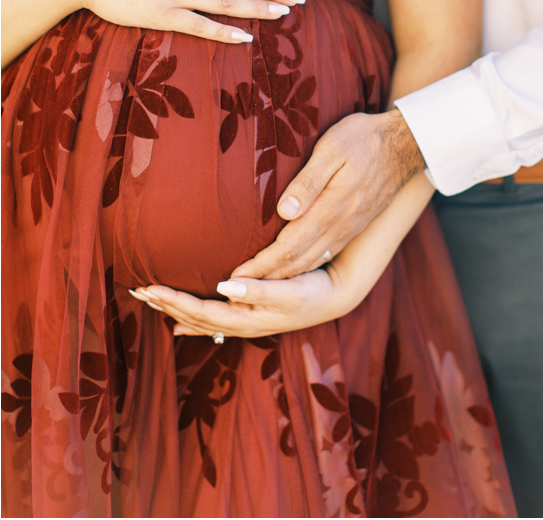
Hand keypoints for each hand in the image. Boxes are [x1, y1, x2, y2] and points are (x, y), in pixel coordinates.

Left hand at [130, 270, 338, 338]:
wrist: (336, 296)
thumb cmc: (315, 290)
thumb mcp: (290, 288)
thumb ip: (258, 288)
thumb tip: (224, 286)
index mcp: (247, 318)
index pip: (200, 312)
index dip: (173, 301)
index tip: (149, 287)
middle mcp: (242, 323)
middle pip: (193, 319)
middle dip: (164, 306)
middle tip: (135, 290)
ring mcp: (246, 322)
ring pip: (199, 321)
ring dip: (172, 311)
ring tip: (148, 301)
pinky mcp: (251, 315)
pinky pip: (212, 322)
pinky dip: (192, 323)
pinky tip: (178, 327)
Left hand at [228, 109, 424, 280]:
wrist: (407, 143)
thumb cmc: (365, 138)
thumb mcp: (333, 148)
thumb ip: (308, 181)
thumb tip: (283, 212)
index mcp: (332, 208)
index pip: (289, 247)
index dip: (261, 265)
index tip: (235, 279)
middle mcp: (341, 225)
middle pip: (299, 261)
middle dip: (266, 278)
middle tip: (236, 290)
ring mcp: (351, 227)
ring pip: (313, 261)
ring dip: (285, 277)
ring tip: (259, 286)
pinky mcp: (356, 224)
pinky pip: (327, 254)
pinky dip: (305, 267)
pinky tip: (293, 269)